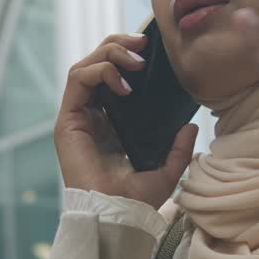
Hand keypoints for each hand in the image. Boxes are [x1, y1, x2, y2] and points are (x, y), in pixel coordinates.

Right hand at [54, 33, 199, 209]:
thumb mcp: (167, 171)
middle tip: (143, 43)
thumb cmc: (137, 200)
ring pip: (84, 66)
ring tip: (136, 60)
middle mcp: (91, 116)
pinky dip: (100, 71)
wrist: (117, 215)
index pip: (112, 75)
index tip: (151, 50)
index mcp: (110, 123)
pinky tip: (123, 83)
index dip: (127, 55)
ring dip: (109, 53)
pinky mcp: (67, 120)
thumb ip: (179, 149)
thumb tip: (191, 126)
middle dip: (118, 45)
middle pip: (96, 63)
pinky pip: (77, 80)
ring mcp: (77, 117)